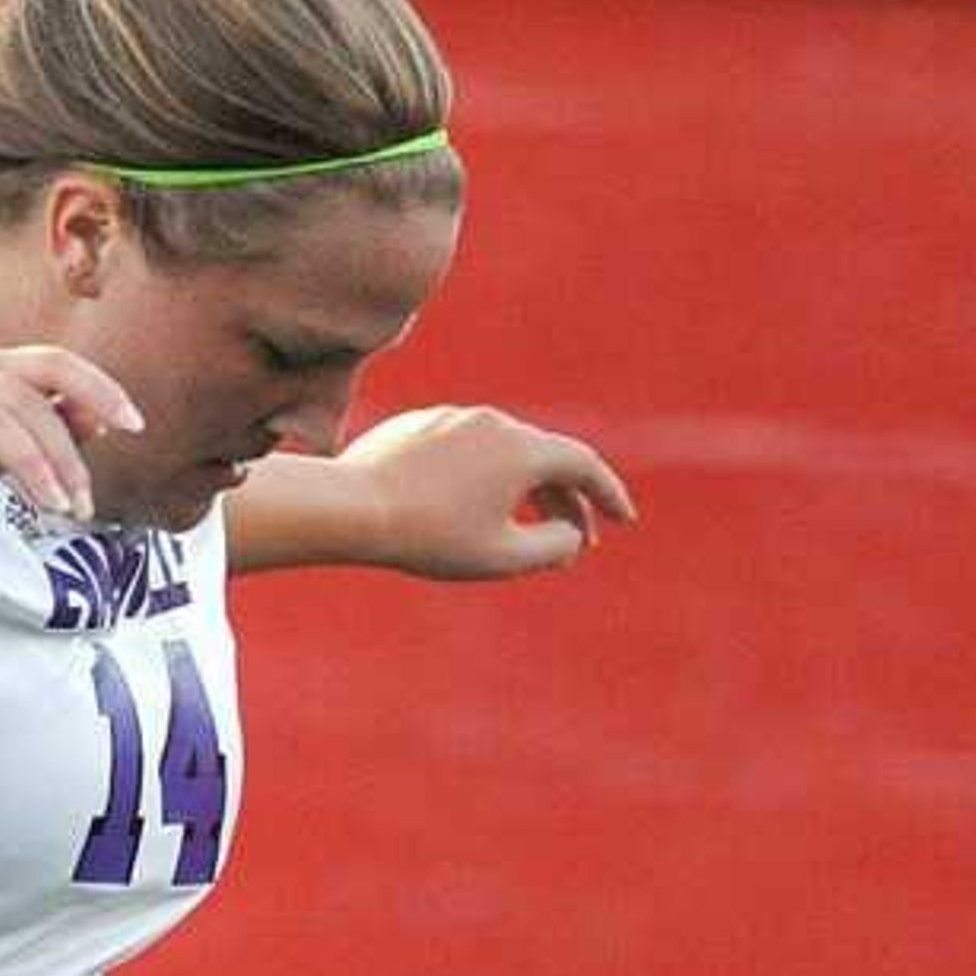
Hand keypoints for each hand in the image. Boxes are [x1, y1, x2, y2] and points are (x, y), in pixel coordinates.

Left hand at [336, 407, 635, 578]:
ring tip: (520, 529)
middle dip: (563, 502)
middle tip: (573, 541)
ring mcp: (455, 418)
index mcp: (524, 449)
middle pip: (544, 459)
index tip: (623, 520)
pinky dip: (477, 479)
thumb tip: (572, 535)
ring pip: (502, 454)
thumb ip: (552, 547)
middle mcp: (496, 423)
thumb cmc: (429, 537)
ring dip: (520, 490)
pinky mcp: (419, 425)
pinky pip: (462, 453)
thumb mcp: (501, 557)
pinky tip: (462, 511)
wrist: (352, 508)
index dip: (608, 495)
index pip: (583, 465)